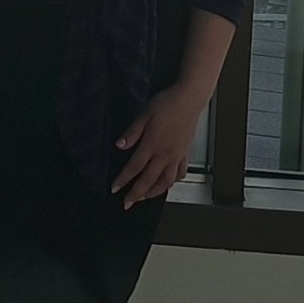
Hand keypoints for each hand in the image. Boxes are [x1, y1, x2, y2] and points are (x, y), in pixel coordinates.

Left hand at [110, 85, 204, 209]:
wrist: (189, 99)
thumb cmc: (167, 103)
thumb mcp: (144, 114)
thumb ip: (132, 132)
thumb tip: (119, 145)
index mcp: (153, 145)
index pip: (134, 167)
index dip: (123, 180)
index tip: (114, 188)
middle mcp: (165, 154)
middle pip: (149, 180)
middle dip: (136, 194)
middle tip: (127, 203)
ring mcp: (177, 156)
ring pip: (165, 182)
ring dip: (153, 193)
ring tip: (144, 197)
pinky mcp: (185, 153)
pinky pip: (180, 173)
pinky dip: (172, 182)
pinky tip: (168, 183)